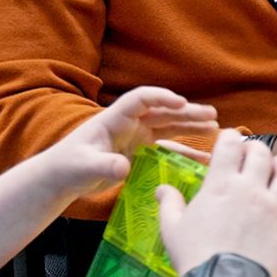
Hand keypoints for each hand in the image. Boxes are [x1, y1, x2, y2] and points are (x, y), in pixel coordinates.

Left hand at [36, 87, 217, 198]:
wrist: (61, 178)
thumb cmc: (68, 167)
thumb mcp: (83, 167)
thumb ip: (103, 166)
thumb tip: (123, 167)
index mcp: (114, 119)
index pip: (140, 99)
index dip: (161, 98)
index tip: (181, 103)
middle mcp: (128, 124)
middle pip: (162, 112)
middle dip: (187, 112)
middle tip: (212, 116)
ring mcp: (135, 137)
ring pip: (168, 126)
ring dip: (190, 126)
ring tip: (214, 128)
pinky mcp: (138, 151)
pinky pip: (166, 147)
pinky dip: (183, 150)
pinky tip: (201, 157)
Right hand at [155, 129, 276, 276]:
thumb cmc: (193, 255)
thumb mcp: (172, 228)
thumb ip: (169, 203)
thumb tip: (162, 189)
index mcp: (223, 184)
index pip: (231, 144)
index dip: (230, 137)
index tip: (228, 140)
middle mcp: (252, 190)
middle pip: (262, 154)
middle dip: (256, 149)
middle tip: (251, 154)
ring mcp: (275, 210)